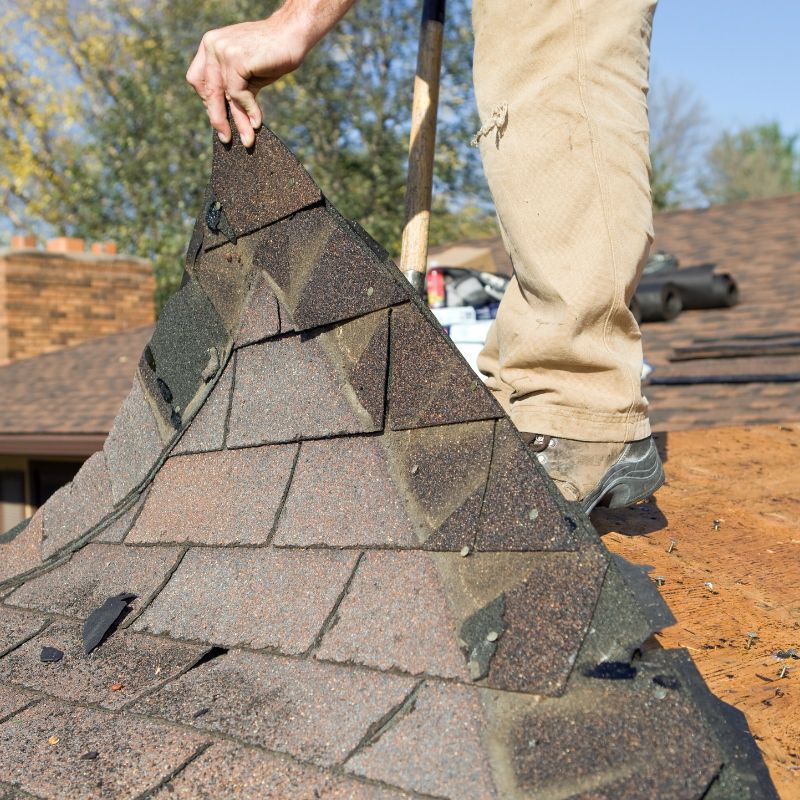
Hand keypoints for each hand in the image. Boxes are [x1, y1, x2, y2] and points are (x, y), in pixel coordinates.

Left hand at [186, 15, 306, 147]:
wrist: (291, 35)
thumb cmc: (271, 55)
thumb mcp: (247, 75)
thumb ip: (234, 91)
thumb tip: (229, 122)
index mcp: (210, 46)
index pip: (198, 80)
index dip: (207, 101)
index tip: (219, 117)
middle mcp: (212, 45)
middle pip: (207, 90)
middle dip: (217, 117)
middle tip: (226, 138)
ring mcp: (222, 50)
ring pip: (223, 95)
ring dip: (237, 121)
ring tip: (247, 139)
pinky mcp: (236, 59)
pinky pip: (238, 94)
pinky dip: (249, 110)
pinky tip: (257, 121)